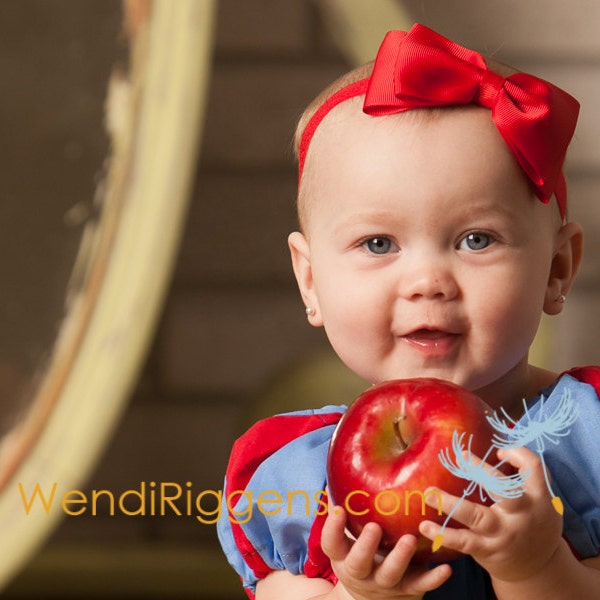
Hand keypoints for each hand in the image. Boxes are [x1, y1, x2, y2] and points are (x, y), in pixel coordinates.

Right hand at [321, 505, 450, 599]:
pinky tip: (445, 567)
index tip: (340, 509)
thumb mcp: (346, 536)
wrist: (374, 596)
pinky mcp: (407, 589)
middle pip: (358, 563)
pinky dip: (433, 578)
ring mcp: (384, 582)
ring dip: (400, 557)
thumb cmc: (359, 551)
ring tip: (410, 539)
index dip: (333, 528)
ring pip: (390, 574)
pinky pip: (420, 585)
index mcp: (343, 554)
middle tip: (375, 527)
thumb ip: (343, 507)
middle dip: (366, 547)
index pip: (331, 544)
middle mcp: (361, 571)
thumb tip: (338, 470)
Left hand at [419, 446, 562, 582]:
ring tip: (429, 494)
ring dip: (450, 504)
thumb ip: (523, 477)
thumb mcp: (541, 500)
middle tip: (461, 456)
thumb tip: (496, 447)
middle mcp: (523, 514)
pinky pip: (464, 542)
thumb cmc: (533, 522)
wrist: (540, 570)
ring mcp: (504, 533)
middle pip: (503, 489)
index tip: (498, 450)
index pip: (534, 466)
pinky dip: (443, 535)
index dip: (516, 453)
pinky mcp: (489, 549)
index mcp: (538, 496)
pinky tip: (425, 527)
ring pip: (476, 516)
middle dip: (481, 472)